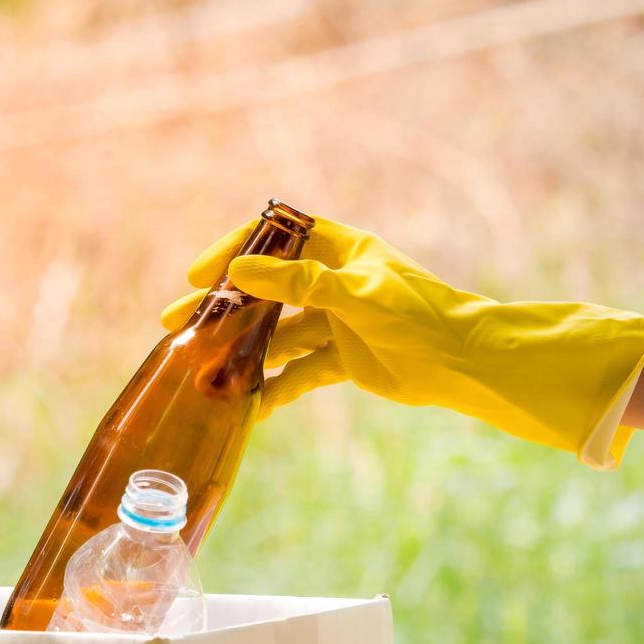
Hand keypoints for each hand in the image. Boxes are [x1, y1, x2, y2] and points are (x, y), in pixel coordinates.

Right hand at [162, 216, 643, 468]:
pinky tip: (251, 405)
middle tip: (176, 323)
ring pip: (276, 333)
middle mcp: (332, 281)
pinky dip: (276, 387)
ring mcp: (335, 320)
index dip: (236, 251)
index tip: (202, 275)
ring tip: (201, 368)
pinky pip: (299, 371)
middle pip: (265, 289)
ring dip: (241, 349)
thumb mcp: (357, 295)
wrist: (467, 364)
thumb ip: (299, 284)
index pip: (276, 237)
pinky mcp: (342, 358)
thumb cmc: (422, 316)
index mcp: (340, 250)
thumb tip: (240, 272)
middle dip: (222, 307)